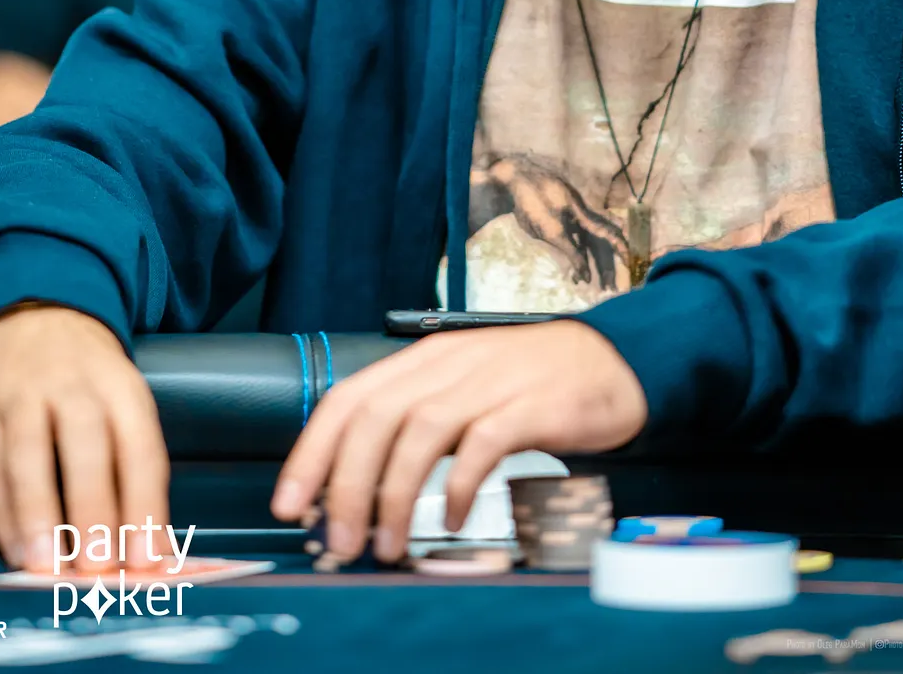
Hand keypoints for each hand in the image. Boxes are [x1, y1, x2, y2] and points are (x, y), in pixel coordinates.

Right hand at [0, 305, 169, 574]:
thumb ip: (133, 468)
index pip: (140, 448)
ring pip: (31, 457)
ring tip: (47, 567)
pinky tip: (15, 548)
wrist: (32, 314)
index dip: (145, 506)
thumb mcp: (122, 400)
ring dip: (39, 516)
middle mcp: (75, 386)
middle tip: (98, 572)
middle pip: (87, 450)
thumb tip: (149, 549)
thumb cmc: (88, 376)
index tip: (148, 560)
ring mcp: (24, 395)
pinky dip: (3, 512)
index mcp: (122, 387)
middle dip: (94, 514)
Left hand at [269, 321, 647, 563]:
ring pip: (420, 430)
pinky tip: (456, 517)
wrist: (612, 361)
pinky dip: (461, 483)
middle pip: (376, 416)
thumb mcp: (462, 390)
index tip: (290, 503)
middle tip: (338, 540)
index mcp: (425, 360)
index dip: (311, 451)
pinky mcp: (532, 405)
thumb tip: (356, 487)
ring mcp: (491, 381)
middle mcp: (450, 365)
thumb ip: (414, 425)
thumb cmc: (530, 384)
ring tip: (388, 543)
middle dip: (345, 484)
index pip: (348, 397)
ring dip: (395, 494)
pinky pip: (484, 443)